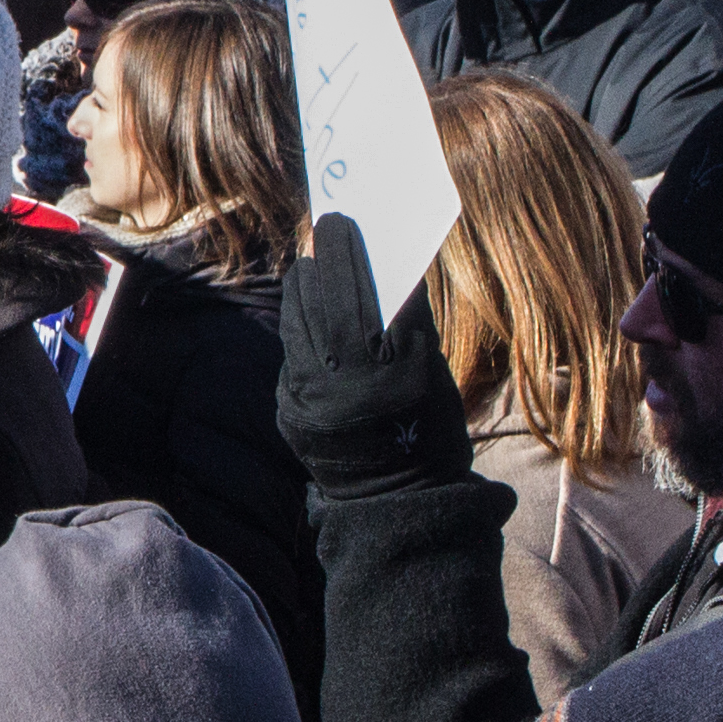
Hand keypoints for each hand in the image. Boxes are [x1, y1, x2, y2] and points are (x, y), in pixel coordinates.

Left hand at [274, 212, 470, 496]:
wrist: (399, 501)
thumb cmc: (429, 428)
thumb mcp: (432, 372)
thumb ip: (407, 323)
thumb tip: (387, 267)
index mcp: (400, 366)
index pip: (371, 291)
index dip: (352, 252)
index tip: (343, 220)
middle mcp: (353, 379)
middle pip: (328, 300)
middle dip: (325, 258)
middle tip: (324, 227)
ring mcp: (315, 396)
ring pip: (299, 323)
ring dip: (303, 287)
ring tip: (311, 262)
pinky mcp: (291, 411)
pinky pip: (292, 353)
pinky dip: (298, 325)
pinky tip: (304, 306)